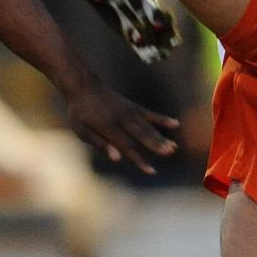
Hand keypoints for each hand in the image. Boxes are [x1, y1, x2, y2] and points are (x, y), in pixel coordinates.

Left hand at [64, 84, 179, 174]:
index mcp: (109, 127)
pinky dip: (162, 119)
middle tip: (170, 153)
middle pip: (142, 135)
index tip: (151, 171)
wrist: (84, 86)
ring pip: (148, 127)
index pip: (127, 147)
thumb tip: (117, 158)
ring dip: (161, 137)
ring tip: (174, 147)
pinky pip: (150, 114)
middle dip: (156, 145)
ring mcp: (130, 112)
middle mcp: (122, 120)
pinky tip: (176, 124)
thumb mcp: (81, 129)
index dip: (139, 160)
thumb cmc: (80, 112)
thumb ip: (99, 143)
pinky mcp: (133, 107)